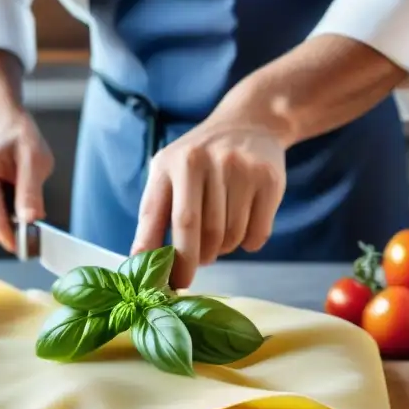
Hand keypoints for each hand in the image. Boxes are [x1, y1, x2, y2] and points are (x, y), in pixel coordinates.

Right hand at [0, 107, 53, 251]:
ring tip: (15, 199)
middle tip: (32, 217)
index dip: (11, 238)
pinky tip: (4, 201)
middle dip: (12, 230)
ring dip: (5, 225)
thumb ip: (31, 191)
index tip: (29, 248)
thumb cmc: (16, 139)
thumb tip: (30, 220)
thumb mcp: (35, 158)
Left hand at [133, 103, 286, 287]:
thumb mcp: (168, 173)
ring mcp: (237, 168)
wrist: (249, 123)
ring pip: (228, 237)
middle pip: (196, 232)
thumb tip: (141, 264)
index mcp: (169, 164)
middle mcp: (200, 161)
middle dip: (192, 262)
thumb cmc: (199, 160)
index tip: (163, 285)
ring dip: (222, 250)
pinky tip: (244, 225)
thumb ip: (154, 215)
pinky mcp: (267, 179)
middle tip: (191, 272)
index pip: (158, 218)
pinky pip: (256, 235)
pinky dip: (248, 244)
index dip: (159, 258)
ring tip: (218, 237)